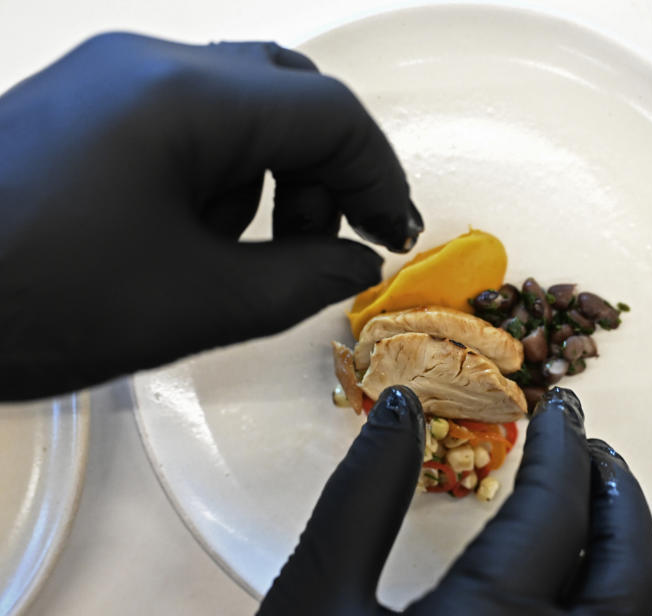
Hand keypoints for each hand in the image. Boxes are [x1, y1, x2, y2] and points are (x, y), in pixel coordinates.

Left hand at [0, 33, 421, 399]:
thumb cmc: (45, 302)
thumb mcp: (201, 304)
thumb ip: (305, 278)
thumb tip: (360, 260)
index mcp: (187, 98)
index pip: (330, 112)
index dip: (379, 174)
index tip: (394, 235)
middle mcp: (151, 63)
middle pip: (287, 90)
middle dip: (326, 167)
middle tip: (327, 239)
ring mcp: (109, 77)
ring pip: (238, 102)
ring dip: (269, 172)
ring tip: (243, 251)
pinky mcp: (81, 105)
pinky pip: (183, 119)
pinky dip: (216, 173)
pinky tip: (184, 235)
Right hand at [247, 387, 651, 615]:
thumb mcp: (316, 602)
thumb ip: (364, 497)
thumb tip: (400, 410)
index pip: (555, 508)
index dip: (559, 447)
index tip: (555, 411)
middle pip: (630, 570)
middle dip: (620, 495)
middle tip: (593, 449)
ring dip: (626, 554)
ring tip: (594, 505)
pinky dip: (614, 612)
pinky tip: (580, 593)